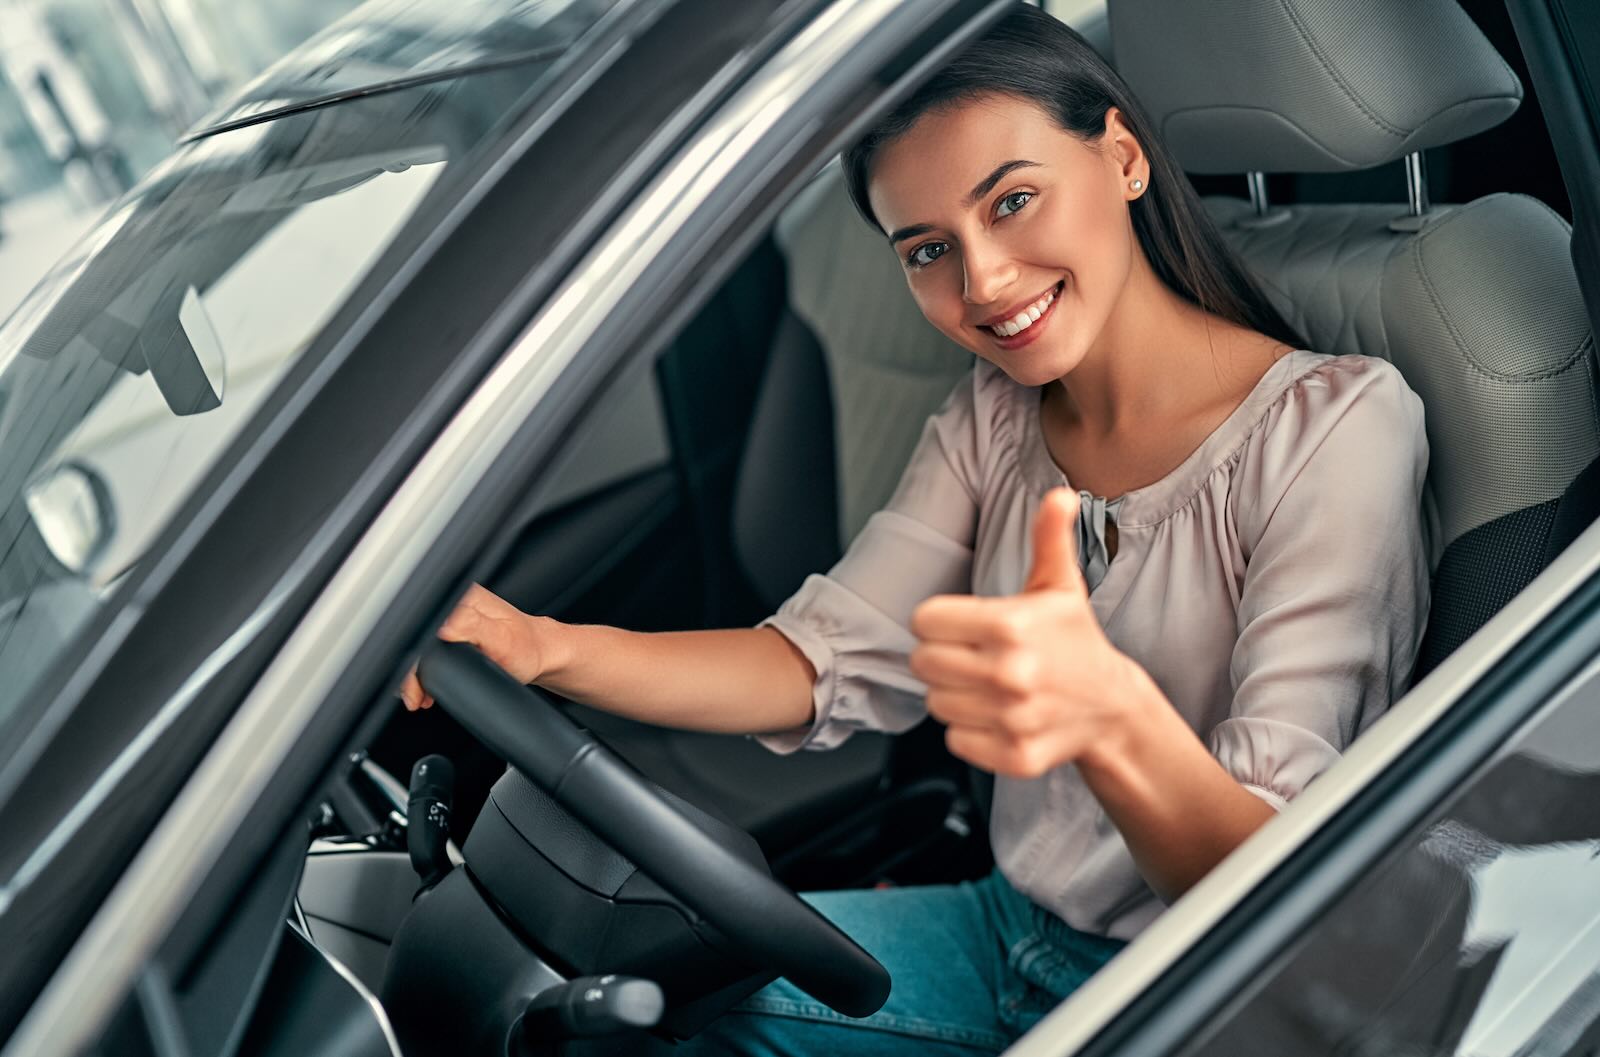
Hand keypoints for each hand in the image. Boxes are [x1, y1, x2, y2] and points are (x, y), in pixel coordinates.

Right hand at [398, 582, 549, 710]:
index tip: (416, 679)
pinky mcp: (456, 633)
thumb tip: (445, 627)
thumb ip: (474, 628)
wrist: (539, 656)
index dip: (416, 654)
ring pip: (423, 647)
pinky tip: (428, 688)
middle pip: (420, 637)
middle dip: (414, 669)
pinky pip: (432, 652)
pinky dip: (427, 671)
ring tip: (421, 696)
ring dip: (418, 673)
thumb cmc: (527, 648)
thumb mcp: (501, 639)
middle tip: (416, 695)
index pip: (426, 622)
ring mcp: (455, 619)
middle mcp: (457, 604)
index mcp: (465, 598)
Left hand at [909, 487, 1140, 777]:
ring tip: (988, 685)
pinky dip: (970, 731)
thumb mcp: (1060, 586)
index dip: (938, 620)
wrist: (1111, 707)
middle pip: (923, 662)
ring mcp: (1014, 717)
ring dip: (955, 694)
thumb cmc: (1074, 641)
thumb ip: (1050, 537)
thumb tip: (1060, 494)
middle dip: (941, 657)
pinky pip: (955, 740)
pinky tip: (998, 715)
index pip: (924, 620)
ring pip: (936, 703)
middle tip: (973, 656)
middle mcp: (1011, 672)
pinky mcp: (1015, 755)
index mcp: (1012, 624)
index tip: (962, 625)